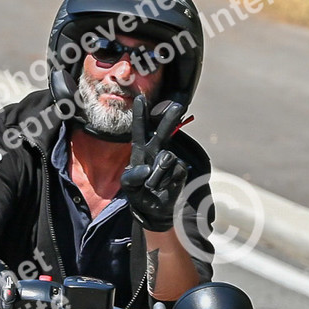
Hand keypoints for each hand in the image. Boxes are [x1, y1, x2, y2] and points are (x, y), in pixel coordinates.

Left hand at [120, 95, 187, 232]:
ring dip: (157, 175)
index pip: (140, 130)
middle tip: (177, 107)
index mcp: (141, 151)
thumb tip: (147, 168)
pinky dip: (166, 182)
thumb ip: (132, 176)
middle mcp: (156, 152)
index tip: (141, 98)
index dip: (141, 115)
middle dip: (169, 119)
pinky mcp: (180, 171)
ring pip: (166, 158)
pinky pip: (175, 171)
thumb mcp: (128, 185)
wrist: (154, 210)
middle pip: (163, 133)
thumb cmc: (139, 193)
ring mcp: (170, 161)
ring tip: (152, 185)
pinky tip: (164, 187)